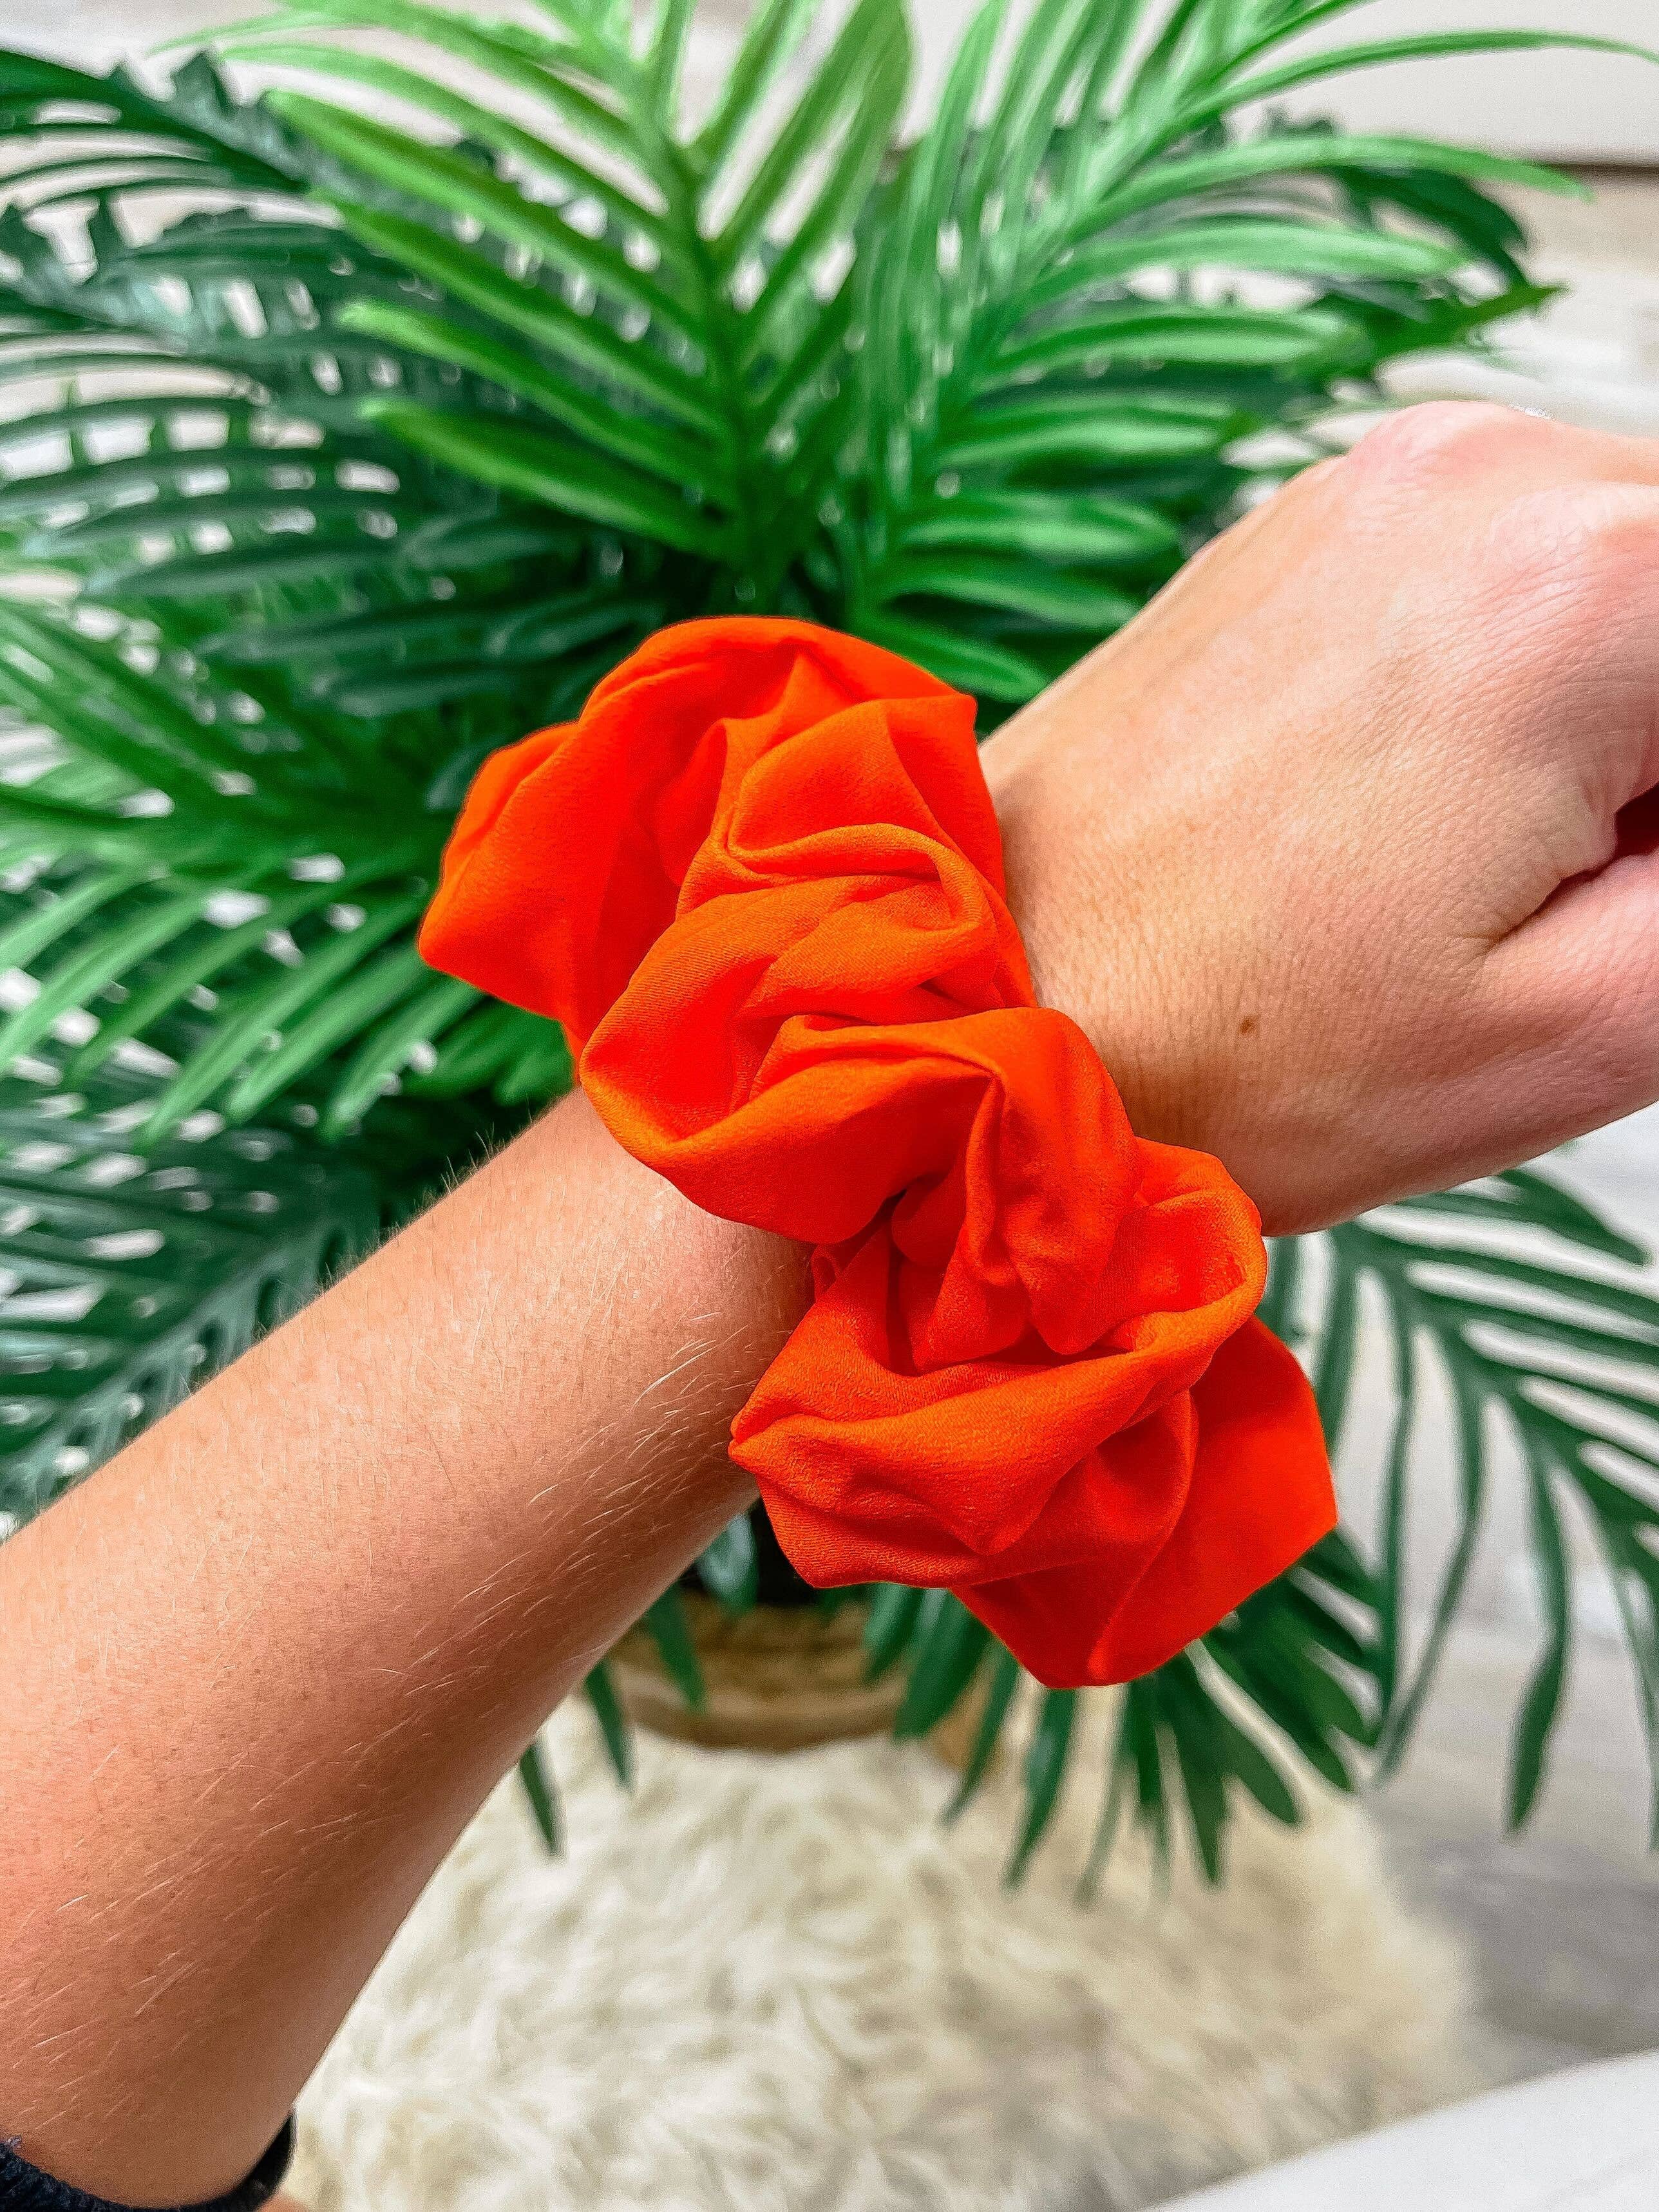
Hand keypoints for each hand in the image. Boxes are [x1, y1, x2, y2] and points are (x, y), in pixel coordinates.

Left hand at [983, 401, 1658, 1235]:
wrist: (989, 994)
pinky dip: (1553, 669)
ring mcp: (1393, 477)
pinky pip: (1528, 559)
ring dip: (1637, 713)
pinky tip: (1445, 801)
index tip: (1639, 886)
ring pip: (1647, 568)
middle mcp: (1493, 475)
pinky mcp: (1323, 514)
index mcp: (1596, 587)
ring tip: (1513, 859)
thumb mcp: (1591, 1025)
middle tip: (1599, 887)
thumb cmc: (1230, 1043)